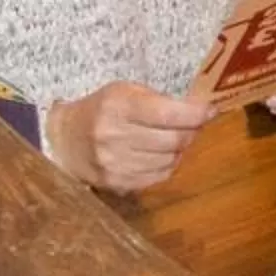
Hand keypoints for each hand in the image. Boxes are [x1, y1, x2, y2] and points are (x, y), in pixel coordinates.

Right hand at [44, 81, 215, 193]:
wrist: (65, 139)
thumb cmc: (101, 109)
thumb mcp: (124, 91)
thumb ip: (159, 100)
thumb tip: (200, 111)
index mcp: (118, 106)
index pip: (167, 114)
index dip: (196, 114)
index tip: (210, 110)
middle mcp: (114, 137)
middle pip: (173, 141)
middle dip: (191, 131)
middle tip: (194, 124)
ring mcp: (114, 164)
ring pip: (170, 161)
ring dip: (180, 149)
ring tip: (175, 138)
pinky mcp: (116, 184)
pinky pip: (158, 177)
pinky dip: (167, 165)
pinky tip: (160, 154)